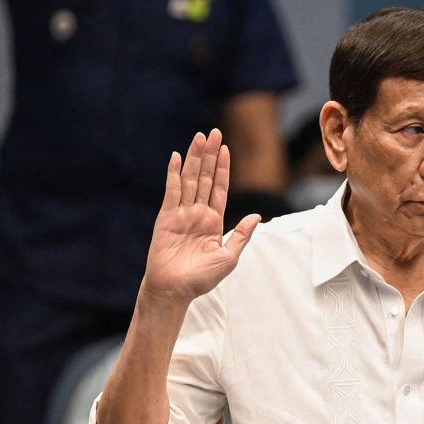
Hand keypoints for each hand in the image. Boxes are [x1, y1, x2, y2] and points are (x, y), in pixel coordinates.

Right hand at [141, 129, 259, 304]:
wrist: (175, 290)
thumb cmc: (201, 279)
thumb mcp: (229, 257)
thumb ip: (241, 235)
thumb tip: (257, 216)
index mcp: (213, 221)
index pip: (219, 188)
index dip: (222, 168)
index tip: (225, 148)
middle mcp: (197, 214)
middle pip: (204, 178)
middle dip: (209, 155)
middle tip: (214, 133)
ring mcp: (181, 214)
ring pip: (189, 180)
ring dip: (194, 158)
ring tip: (199, 137)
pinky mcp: (166, 218)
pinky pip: (171, 192)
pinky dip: (173, 174)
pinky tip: (176, 157)